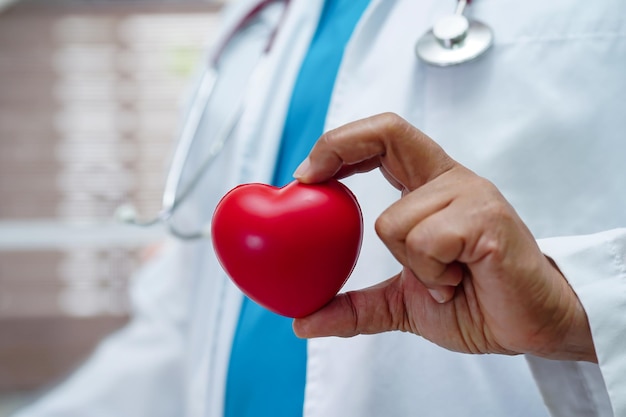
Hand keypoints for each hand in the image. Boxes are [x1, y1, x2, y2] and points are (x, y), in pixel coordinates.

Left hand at [292, 113, 596, 362]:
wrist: (529, 327)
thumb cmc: (475, 302)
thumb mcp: (402, 303)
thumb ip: (356, 306)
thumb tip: (305, 320)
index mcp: (429, 188)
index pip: (382, 138)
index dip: (338, 145)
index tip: (304, 175)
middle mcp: (449, 181)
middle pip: (388, 132)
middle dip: (338, 145)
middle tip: (309, 179)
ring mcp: (471, 195)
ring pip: (394, 220)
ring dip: (410, 264)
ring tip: (444, 279)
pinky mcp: (488, 219)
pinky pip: (427, 240)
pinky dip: (432, 273)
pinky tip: (457, 281)